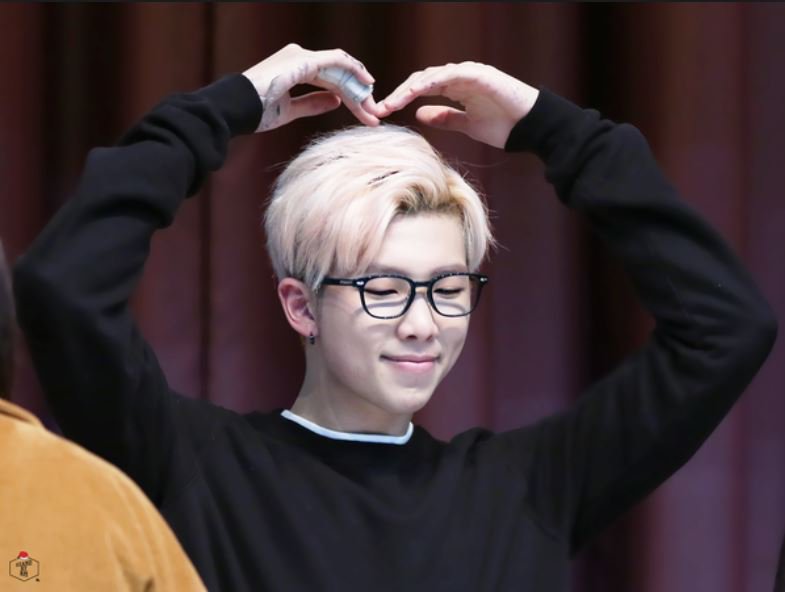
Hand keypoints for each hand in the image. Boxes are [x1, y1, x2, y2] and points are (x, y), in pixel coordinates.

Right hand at [242, 44, 379, 131]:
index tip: (364, 113)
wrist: (237, 108)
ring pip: (340, 69)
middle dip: (358, 95)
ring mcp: (301, 56)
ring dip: (358, 88)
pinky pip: (336, 62)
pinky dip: (353, 71)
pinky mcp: (304, 60)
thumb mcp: (290, 110)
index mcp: (295, 69)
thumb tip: (336, 101)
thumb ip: (313, 103)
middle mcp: (299, 58)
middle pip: (338, 75)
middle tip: (373, 114)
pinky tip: (366, 84)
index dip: (349, 97)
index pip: (330, 81)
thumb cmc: (257, 111)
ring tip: (373, 108)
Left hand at [376, 62, 539, 148]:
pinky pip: (450, 75)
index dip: (401, 98)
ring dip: (409, 88)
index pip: (421, 88)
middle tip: (379, 108)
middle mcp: (460, 77)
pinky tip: (415, 91)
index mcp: (456, 87)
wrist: (530, 127)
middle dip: (399, 93)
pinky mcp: (479, 75)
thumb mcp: (467, 125)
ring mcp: (469, 73)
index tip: (383, 112)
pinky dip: (432, 81)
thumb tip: (419, 113)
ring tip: (392, 102)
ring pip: (432, 75)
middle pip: (421, 80)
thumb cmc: (504, 125)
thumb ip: (444, 117)